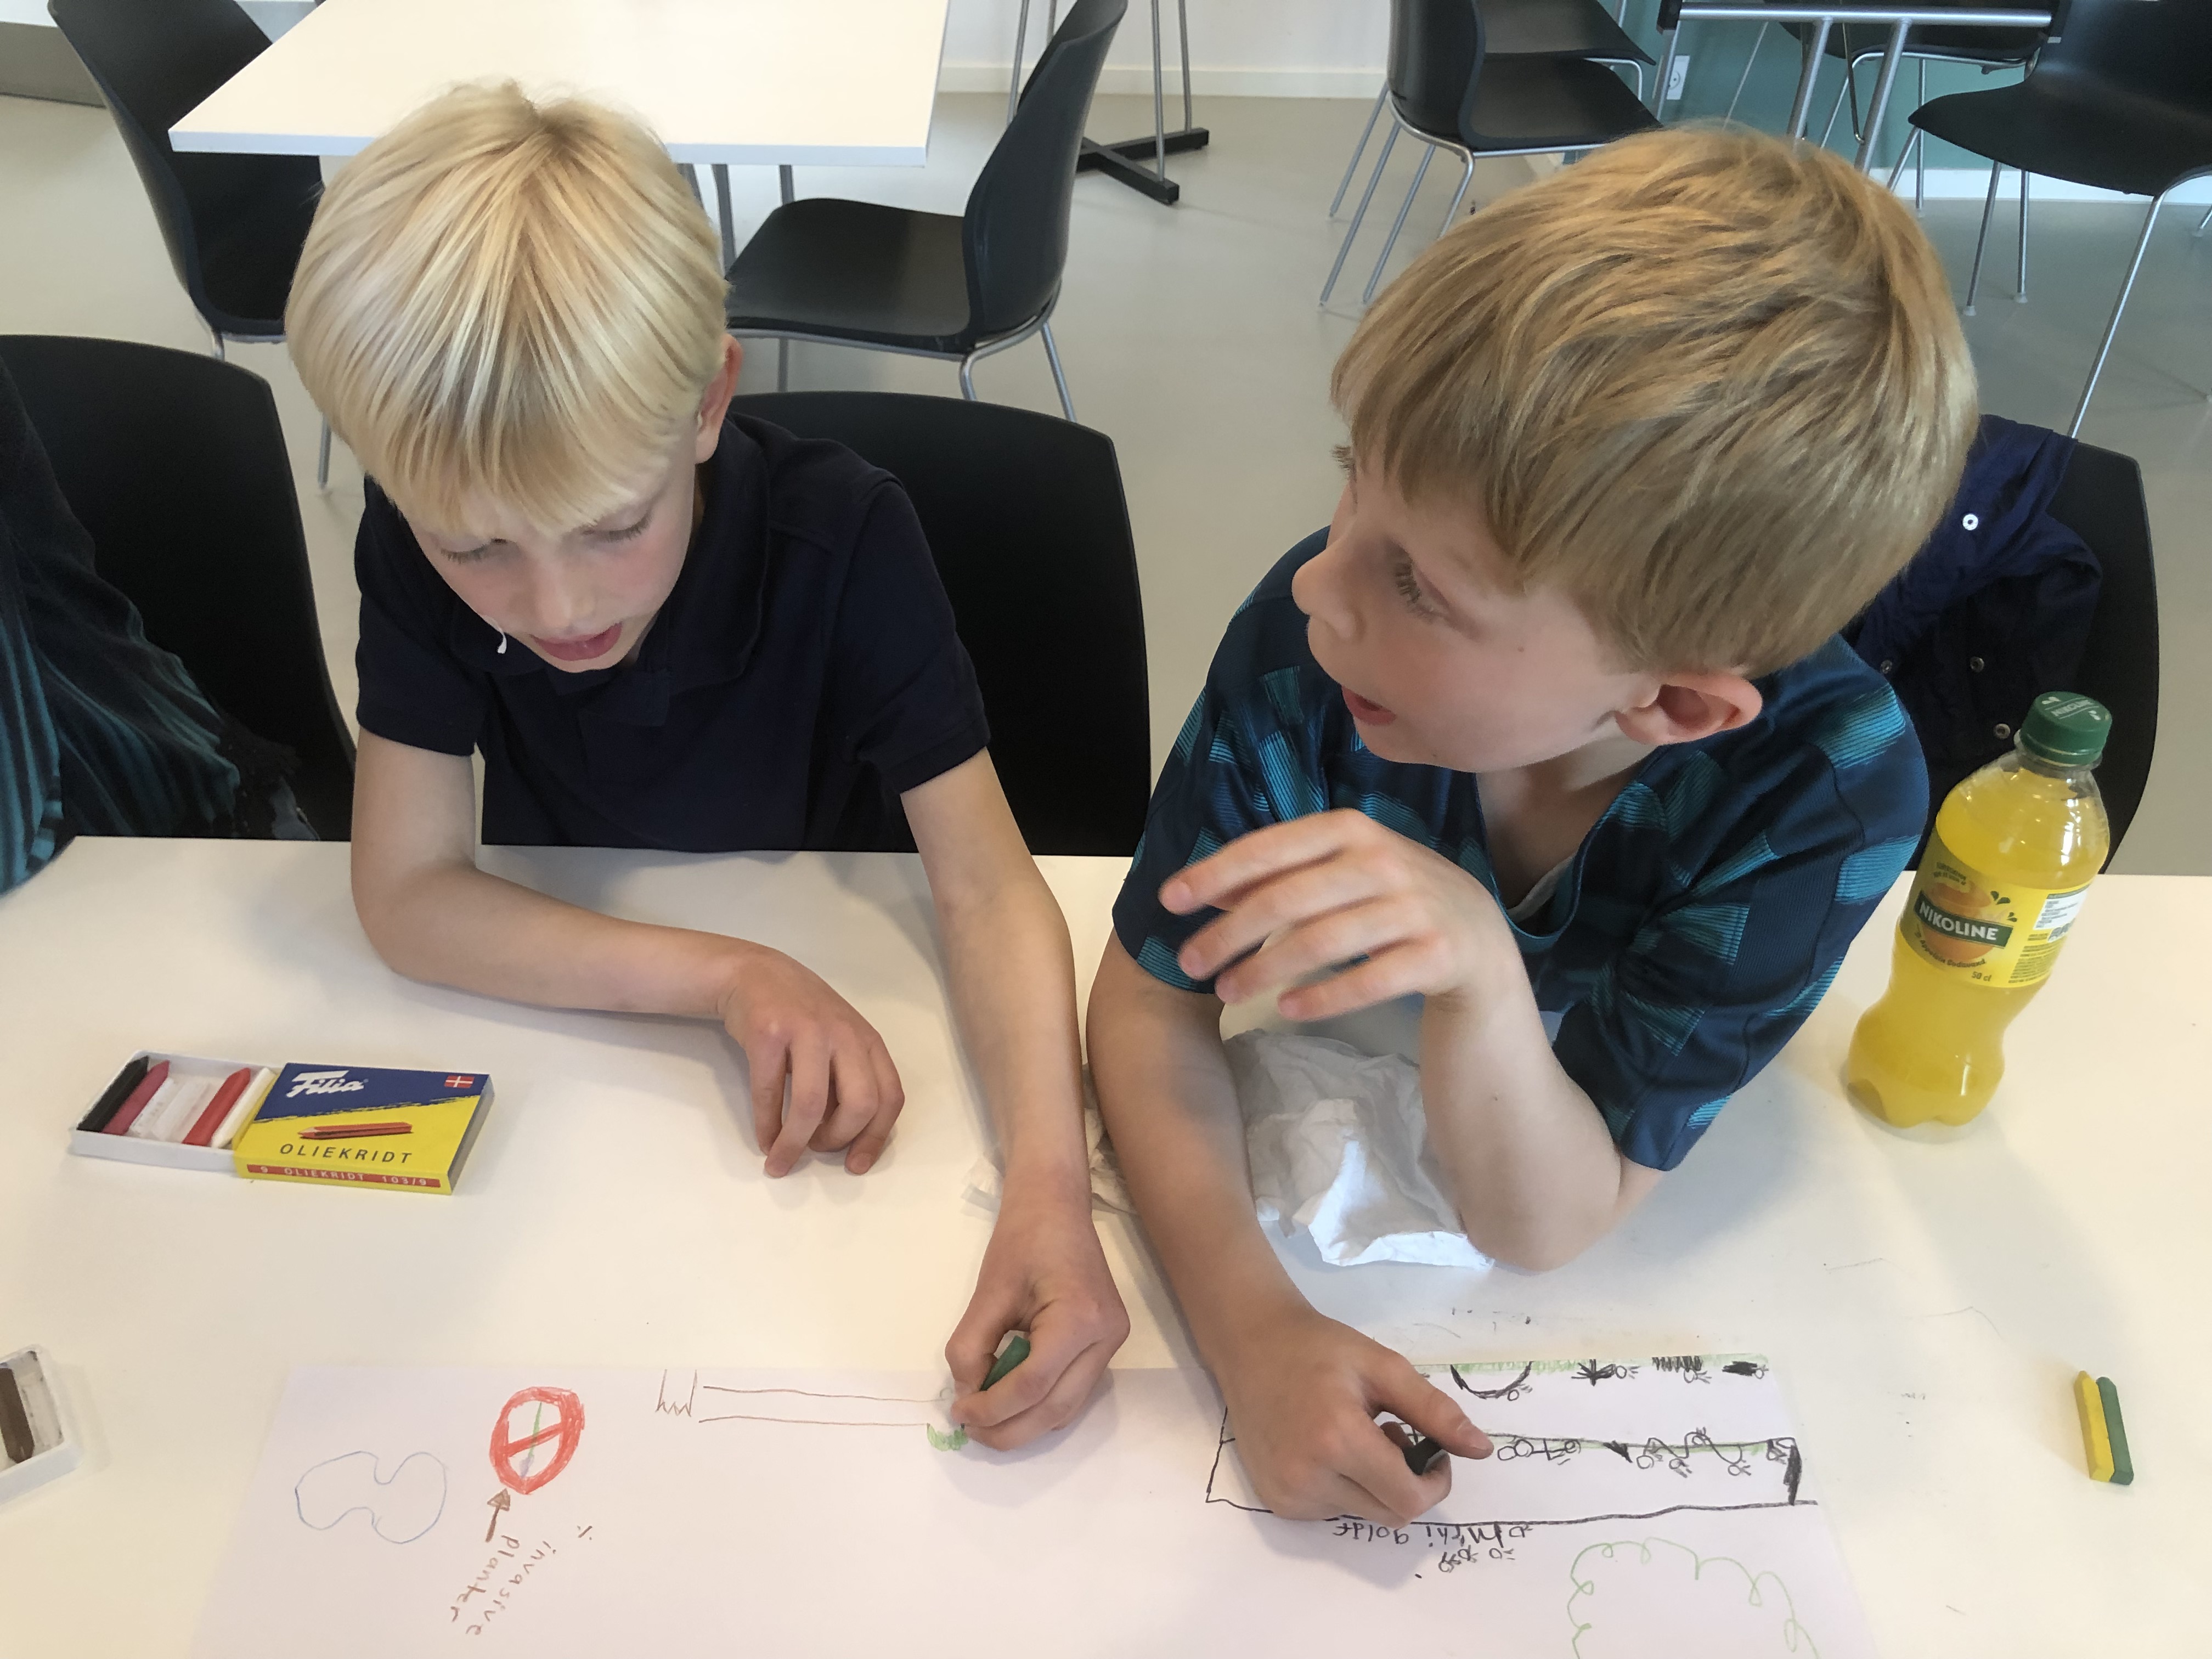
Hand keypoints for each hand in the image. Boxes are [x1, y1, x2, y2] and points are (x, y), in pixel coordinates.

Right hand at [715, 944, 903, 1176]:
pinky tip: (764, 1140)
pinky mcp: (768, 1033)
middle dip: (838, 1140)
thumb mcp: (838, 1040)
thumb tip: (847, 1138)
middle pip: (860, 1103)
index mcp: (867, 1041)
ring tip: (781, 1158)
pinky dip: (766, 1126)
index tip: (856, 1165)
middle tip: (817, 1150)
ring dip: (794, 1142)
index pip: (889, 1097)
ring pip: (812, 1104)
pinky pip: (769, 1093)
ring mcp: (806, 1031)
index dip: (876, 1138)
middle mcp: (844, 1034)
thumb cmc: (801, 1014)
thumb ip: (848, 1079)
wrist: (754, 973)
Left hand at [945, 1174, 1128, 1449]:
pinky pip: (1073, 1390)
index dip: (992, 1407)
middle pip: (1056, 1409)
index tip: (958, 1413)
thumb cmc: (1022, 1238)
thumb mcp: (987, 1291)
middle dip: (1009, 1429)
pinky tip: (1010, 1400)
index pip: (1033, 1384)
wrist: (1055, 1204)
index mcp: (1081, 1319)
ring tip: (986, 1420)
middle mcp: (1106, 1338)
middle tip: (970, 1430)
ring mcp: (1112, 1343)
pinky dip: (1040, 1404)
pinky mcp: (1106, 1343)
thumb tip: (967, 1396)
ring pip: (1068, 1408)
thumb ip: (971, 1348)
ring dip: (1025, 1423)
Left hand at [1162, 810, 1511, 1019]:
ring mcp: (1415, 908)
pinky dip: (1323, 998)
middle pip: (1288, 899)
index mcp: (1353, 829)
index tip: (1171, 900)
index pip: (1271, 847)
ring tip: (1227, 991)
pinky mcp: (1438, 956)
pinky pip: (1369, 981)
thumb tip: (1205, 888)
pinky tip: (1287, 1010)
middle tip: (1189, 962)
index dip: (1217, 872)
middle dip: (1229, 932)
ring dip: (1264, 969)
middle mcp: (1385, 861)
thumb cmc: (1392, 904)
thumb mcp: (1341, 874)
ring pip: (1321, 942)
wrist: (1480, 942)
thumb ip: (1281, 875)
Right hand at [1214, 1302, 1491, 1523]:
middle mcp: (1308, 1477)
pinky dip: (1344, 1488)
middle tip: (1392, 1434)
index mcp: (1338, 1440)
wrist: (1250, 1345)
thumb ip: (1435, 1412)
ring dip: (1374, 1485)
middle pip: (1390, 1514)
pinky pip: (1331, 1511)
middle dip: (1406, 1482)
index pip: (1409, 1499)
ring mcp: (1288, 1494)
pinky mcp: (1275, 1501)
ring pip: (1363, 1513)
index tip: (1431, 1451)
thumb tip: (1482, 1450)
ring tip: (1356, 1437)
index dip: (1435, 1481)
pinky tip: (1327, 1450)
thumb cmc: (1320, 1349)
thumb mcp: (1384, 1367)